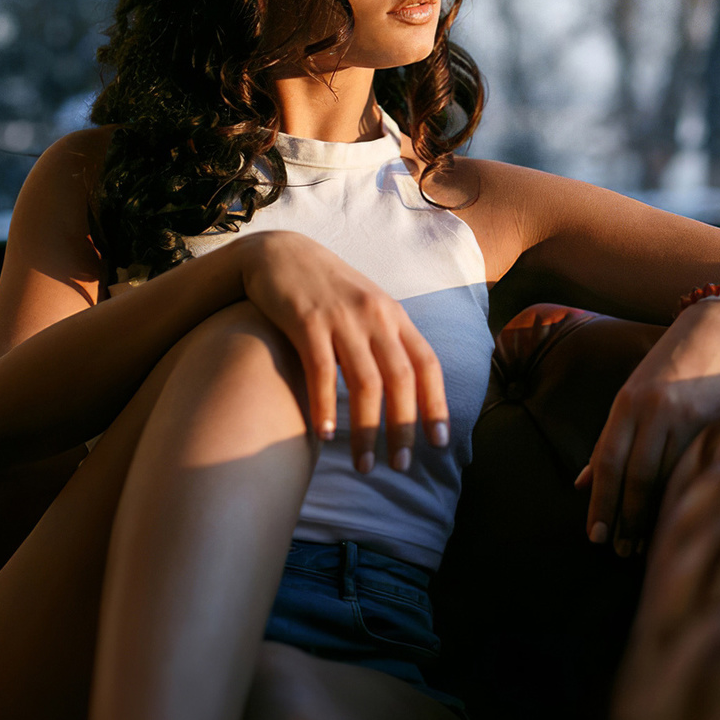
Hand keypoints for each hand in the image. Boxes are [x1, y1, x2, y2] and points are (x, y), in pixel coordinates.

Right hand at [238, 230, 448, 471]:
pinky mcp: (307, 321)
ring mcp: (342, 318)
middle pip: (402, 379)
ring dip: (368, 429)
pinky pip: (322, 371)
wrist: (279, 253)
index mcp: (394, 316)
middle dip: (405, 427)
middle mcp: (375, 316)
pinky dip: (327, 406)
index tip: (440, 443)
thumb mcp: (366, 307)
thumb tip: (406, 388)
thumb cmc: (325, 289)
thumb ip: (386, 340)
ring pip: (366, 382)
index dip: (437, 405)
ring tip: (365, 465)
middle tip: (402, 466)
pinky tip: (325, 435)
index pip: (428, 365)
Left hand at [576, 298, 719, 555]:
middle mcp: (649, 410)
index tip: (595, 536)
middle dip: (625, 517)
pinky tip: (675, 514)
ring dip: (650, 514)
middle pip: (634, 474)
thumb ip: (609, 441)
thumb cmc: (670, 368)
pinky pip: (691, 464)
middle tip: (621, 550)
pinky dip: (679, 493)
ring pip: (662, 474)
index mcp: (625, 405)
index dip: (600, 502)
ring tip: (643, 543)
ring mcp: (681, 415)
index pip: (607, 461)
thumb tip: (580, 483)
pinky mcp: (711, 419)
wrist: (716, 330)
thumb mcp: (631, 397)